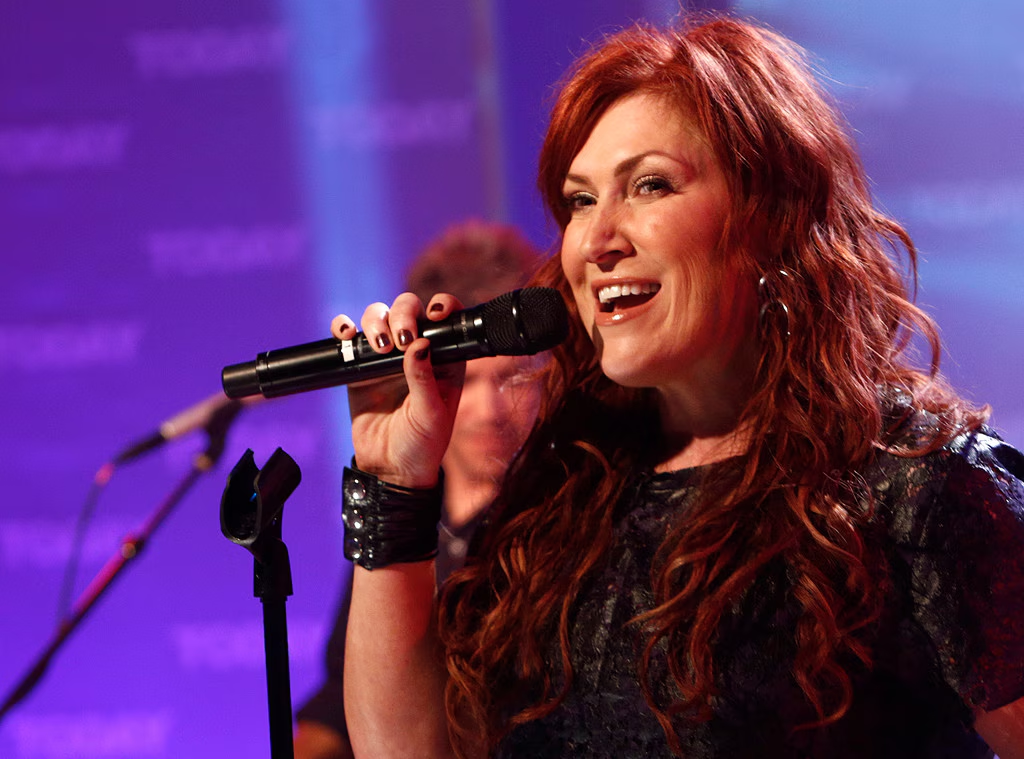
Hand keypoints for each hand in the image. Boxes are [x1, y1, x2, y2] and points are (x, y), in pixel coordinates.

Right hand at [331, 292, 464, 488]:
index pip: (446, 321)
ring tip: (378, 346)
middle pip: (408, 311)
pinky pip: (349, 339)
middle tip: (400, 339)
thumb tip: (419, 345)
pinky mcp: (359, 368)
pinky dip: (343, 329)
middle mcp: (416, 352)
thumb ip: (424, 380)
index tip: (434, 314)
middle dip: (403, 314)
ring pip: (378, 317)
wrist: (389, 469)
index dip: (442, 306)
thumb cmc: (422, 445)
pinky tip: (344, 334)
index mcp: (444, 360)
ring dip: (375, 320)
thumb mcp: (431, 415)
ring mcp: (386, 358)